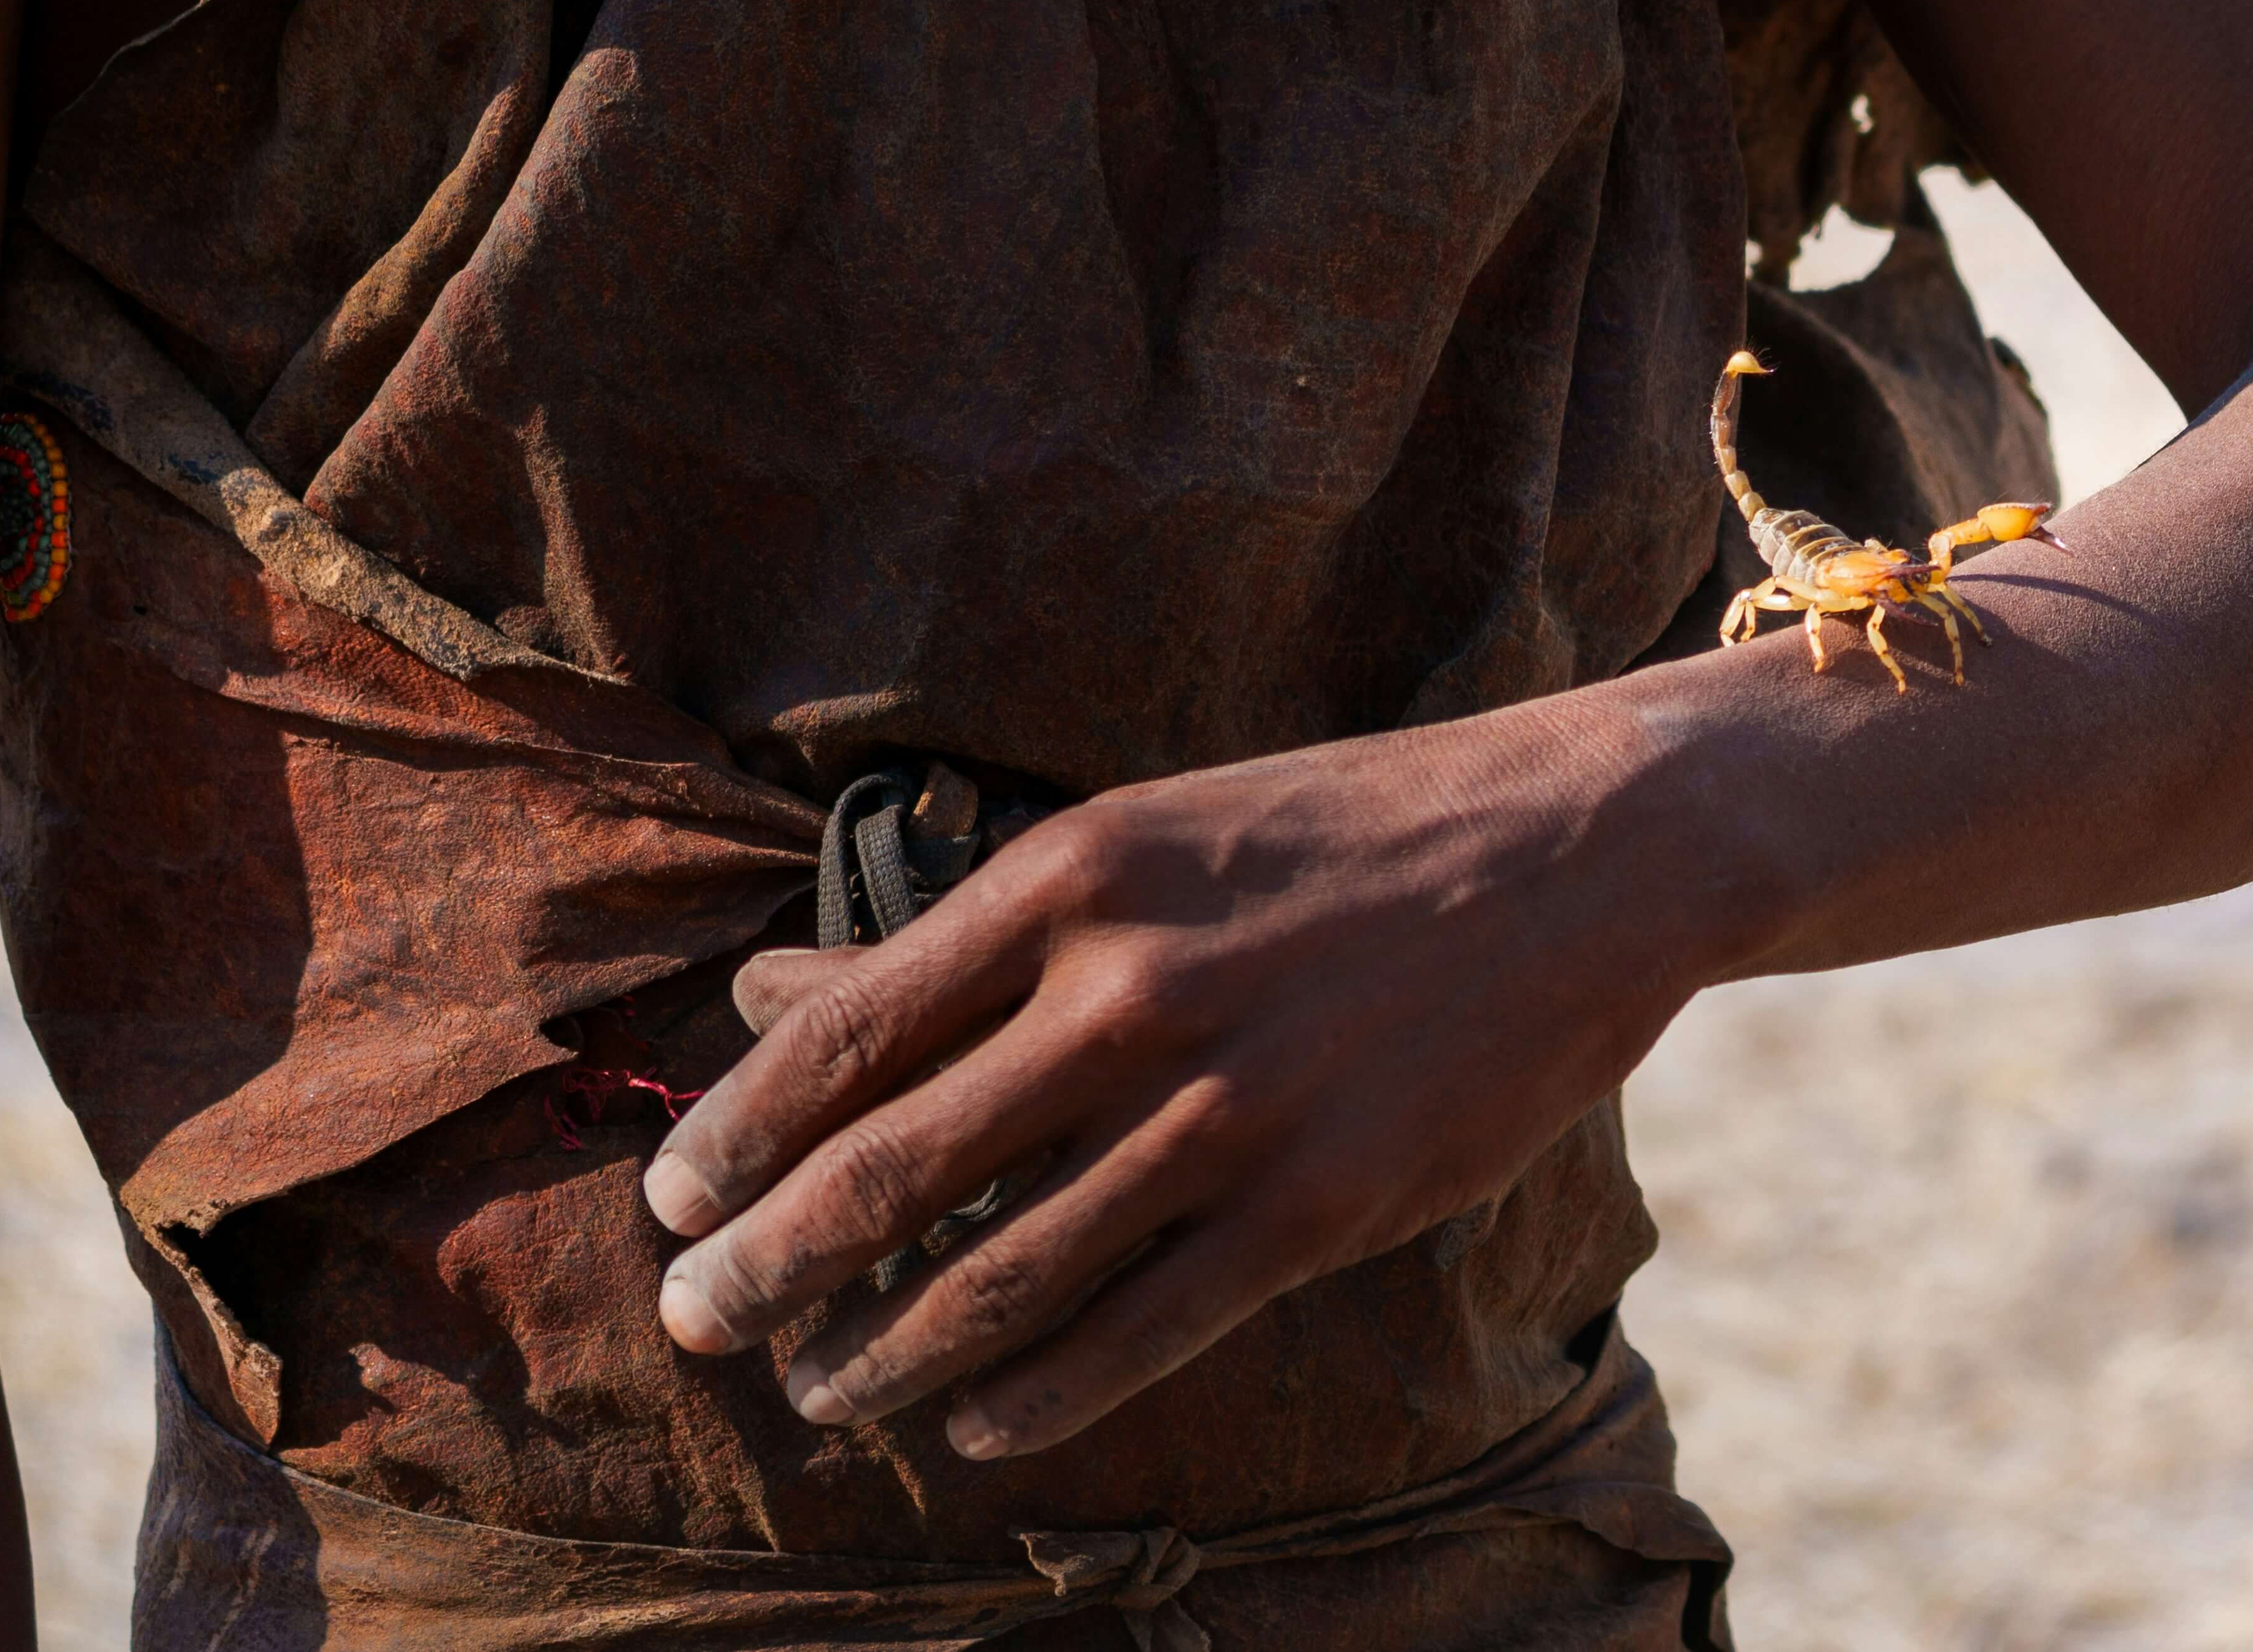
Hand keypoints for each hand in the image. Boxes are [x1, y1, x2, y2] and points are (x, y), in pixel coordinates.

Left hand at [640, 695, 1719, 1458]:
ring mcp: (1232, 1108)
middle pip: (890, 1171)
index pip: (847, 1033)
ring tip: (819, 1391)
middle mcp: (1133, 992)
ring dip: (881, 1354)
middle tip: (697, 1322)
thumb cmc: (1345, 832)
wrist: (1582, 847)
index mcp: (1076, 874)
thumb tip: (776, 1001)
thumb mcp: (1153, 829)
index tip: (670, 1200)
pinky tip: (976, 1423)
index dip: (734, 1135)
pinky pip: (1140, 1329)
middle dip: (765, 1267)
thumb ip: (983, 932)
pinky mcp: (1323, 1203)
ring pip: (1001, 1275)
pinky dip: (1035, 1394)